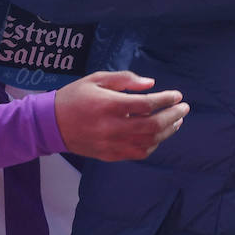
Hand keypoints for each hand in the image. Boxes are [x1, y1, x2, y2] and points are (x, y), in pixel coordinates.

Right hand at [54, 71, 188, 162]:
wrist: (51, 124)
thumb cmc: (74, 97)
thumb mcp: (96, 79)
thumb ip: (124, 80)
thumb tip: (151, 84)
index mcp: (109, 105)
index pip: (147, 104)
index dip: (166, 99)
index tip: (177, 95)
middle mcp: (112, 126)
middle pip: (153, 125)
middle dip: (173, 116)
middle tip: (184, 109)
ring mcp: (111, 144)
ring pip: (149, 142)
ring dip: (167, 132)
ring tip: (176, 122)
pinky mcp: (109, 155)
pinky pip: (138, 153)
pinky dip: (153, 145)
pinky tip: (158, 136)